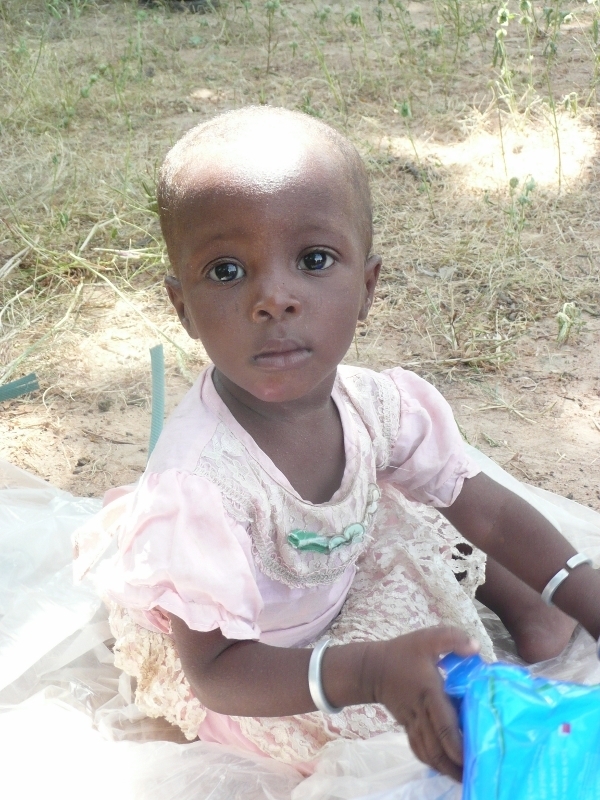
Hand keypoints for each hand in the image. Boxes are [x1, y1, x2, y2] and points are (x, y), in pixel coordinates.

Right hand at [368, 626, 478, 781]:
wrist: (372, 668)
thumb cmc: (403, 652)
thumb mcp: (427, 638)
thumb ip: (452, 639)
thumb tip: (476, 648)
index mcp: (429, 692)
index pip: (443, 723)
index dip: (456, 743)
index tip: (472, 756)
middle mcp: (420, 712)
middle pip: (436, 746)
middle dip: (454, 764)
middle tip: (474, 773)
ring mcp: (412, 722)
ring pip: (427, 752)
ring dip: (444, 767)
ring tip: (462, 777)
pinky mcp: (407, 726)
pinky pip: (419, 749)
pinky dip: (431, 762)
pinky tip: (443, 767)